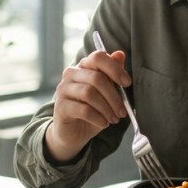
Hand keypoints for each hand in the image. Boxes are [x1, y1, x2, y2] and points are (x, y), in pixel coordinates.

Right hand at [44, 48, 131, 162]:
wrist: (73, 132)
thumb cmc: (92, 109)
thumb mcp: (106, 93)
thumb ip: (112, 74)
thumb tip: (119, 54)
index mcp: (84, 66)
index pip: (98, 57)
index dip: (114, 68)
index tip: (127, 83)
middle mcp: (71, 74)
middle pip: (96, 77)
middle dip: (114, 96)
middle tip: (122, 111)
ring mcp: (63, 89)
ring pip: (89, 93)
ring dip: (106, 108)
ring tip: (114, 119)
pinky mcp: (60, 106)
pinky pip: (83, 110)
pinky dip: (98, 118)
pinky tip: (104, 123)